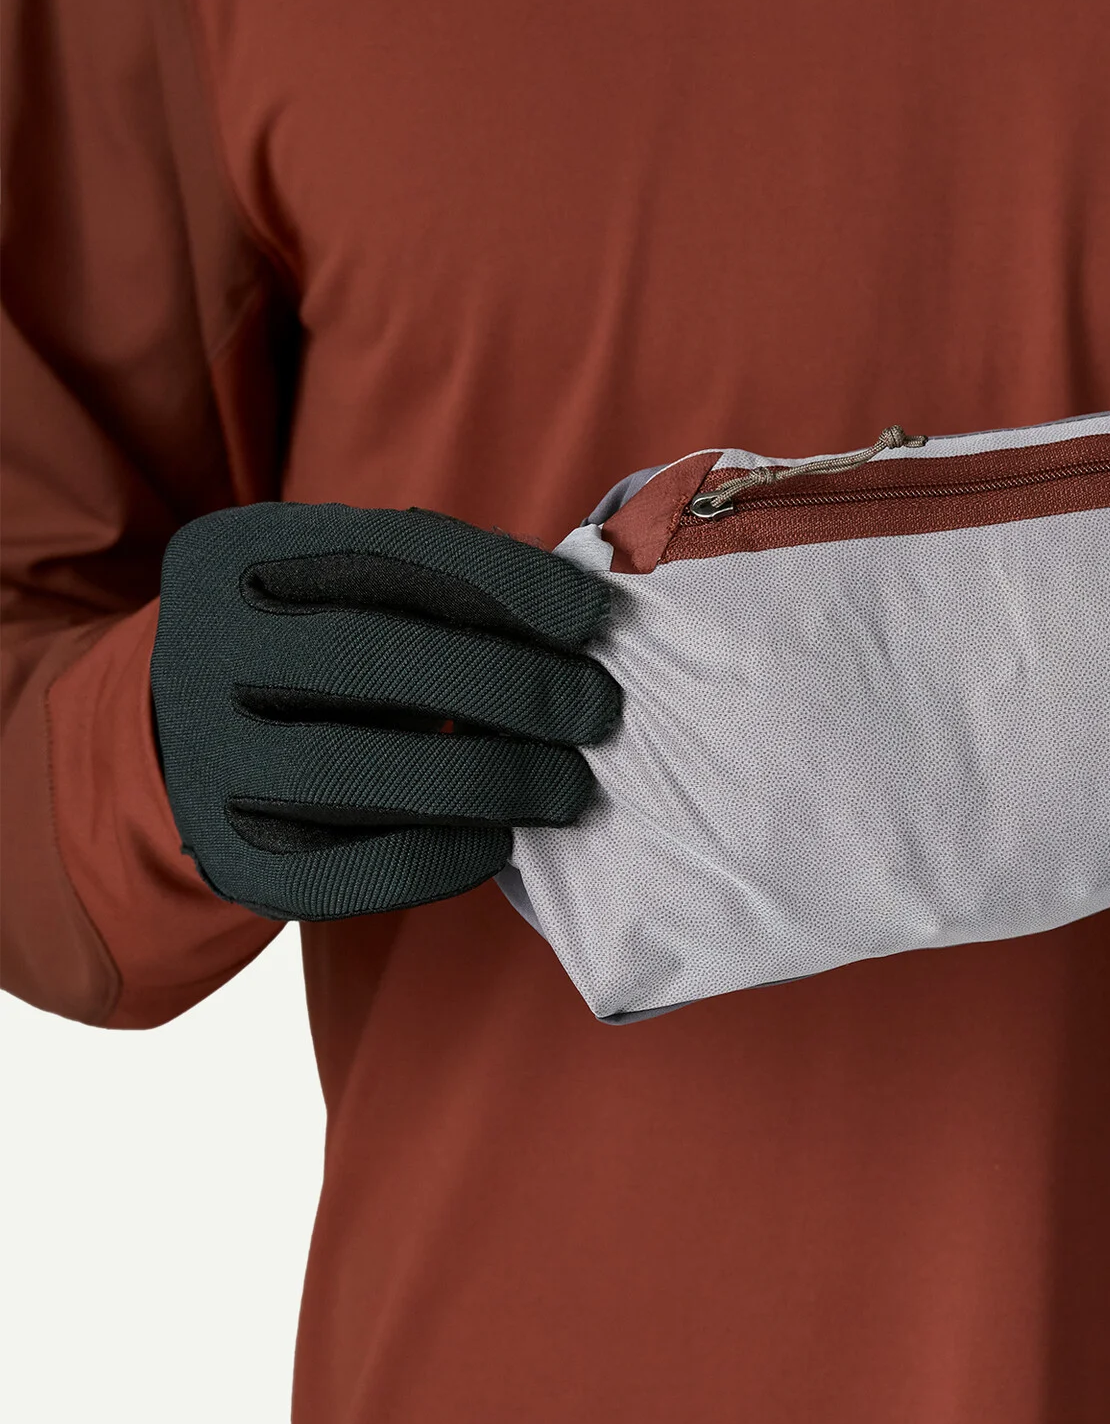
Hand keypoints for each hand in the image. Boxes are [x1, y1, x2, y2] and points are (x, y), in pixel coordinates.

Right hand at [150, 503, 620, 919]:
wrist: (197, 735)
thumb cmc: (325, 648)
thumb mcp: (359, 587)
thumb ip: (449, 587)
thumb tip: (592, 614)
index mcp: (239, 554)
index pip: (392, 552)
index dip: (509, 582)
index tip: (596, 618)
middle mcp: (200, 648)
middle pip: (370, 657)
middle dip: (511, 686)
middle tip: (598, 712)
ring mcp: (203, 757)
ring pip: (352, 771)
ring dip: (489, 779)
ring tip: (569, 787)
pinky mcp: (227, 854)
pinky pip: (337, 871)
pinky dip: (434, 861)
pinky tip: (498, 843)